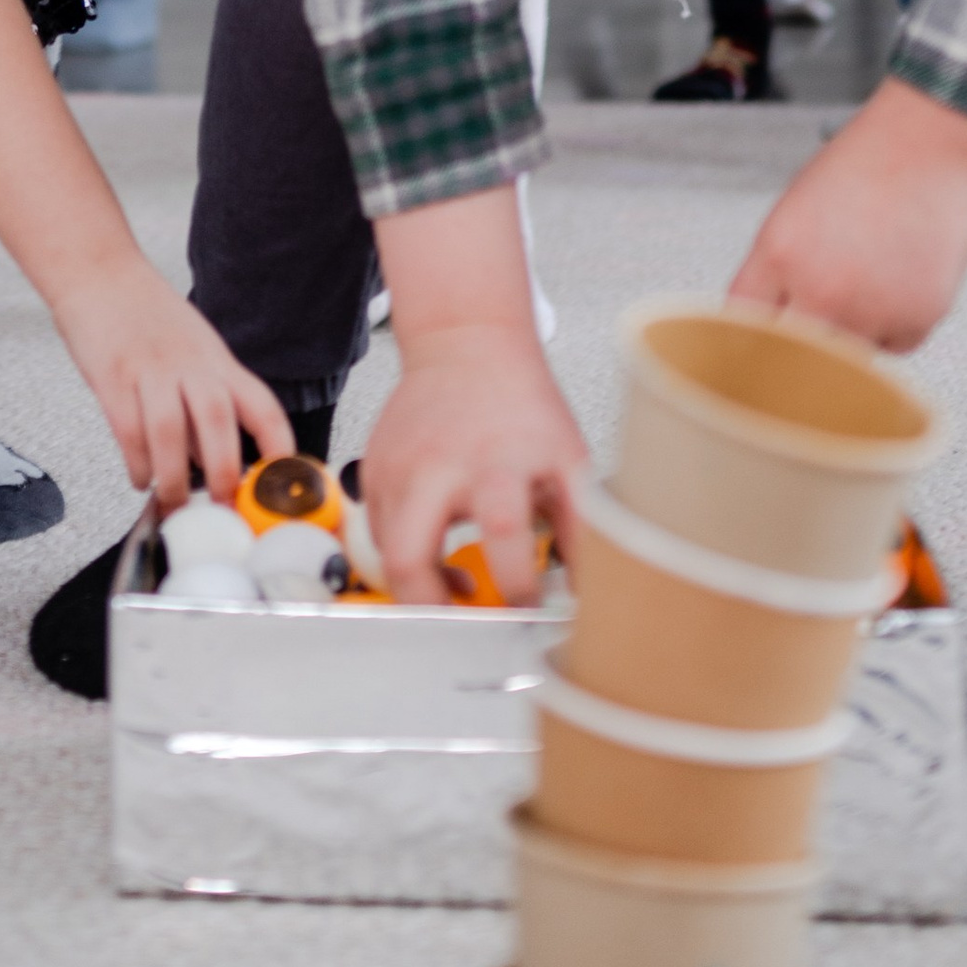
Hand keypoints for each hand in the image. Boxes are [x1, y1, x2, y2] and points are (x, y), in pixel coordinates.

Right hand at [51, 253, 291, 513]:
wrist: (98, 271)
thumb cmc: (147, 313)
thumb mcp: (193, 347)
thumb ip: (206, 397)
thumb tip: (214, 459)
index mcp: (215, 359)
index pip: (261, 406)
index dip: (279, 448)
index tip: (283, 486)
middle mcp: (188, 364)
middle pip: (218, 421)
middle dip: (224, 473)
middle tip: (223, 509)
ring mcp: (149, 369)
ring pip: (169, 432)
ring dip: (174, 479)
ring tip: (175, 504)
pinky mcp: (112, 377)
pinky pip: (128, 430)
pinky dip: (138, 464)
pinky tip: (141, 478)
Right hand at [363, 322, 589, 604]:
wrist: (466, 343)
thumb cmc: (520, 403)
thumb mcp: (566, 458)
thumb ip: (580, 526)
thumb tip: (592, 593)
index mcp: (495, 462)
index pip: (502, 533)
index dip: (516, 587)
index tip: (527, 608)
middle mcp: (437, 465)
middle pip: (408, 556)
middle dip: (431, 607)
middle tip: (460, 622)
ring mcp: (397, 467)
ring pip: (384, 552)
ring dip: (417, 585)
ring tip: (454, 581)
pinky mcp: (374, 468)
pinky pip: (376, 530)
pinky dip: (401, 550)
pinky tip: (434, 544)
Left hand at [729, 77, 966, 351]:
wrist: (929, 151)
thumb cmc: (862, 168)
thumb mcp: (791, 212)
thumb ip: (772, 271)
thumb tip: (760, 320)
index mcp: (780, 255)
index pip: (744, 323)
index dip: (745, 335)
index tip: (750, 346)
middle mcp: (822, 292)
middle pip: (789, 358)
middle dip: (791, 351)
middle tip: (804, 336)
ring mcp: (869, 313)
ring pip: (842, 360)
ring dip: (843, 339)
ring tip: (860, 283)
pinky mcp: (915, 323)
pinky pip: (889, 348)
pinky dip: (889, 328)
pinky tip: (894, 284)